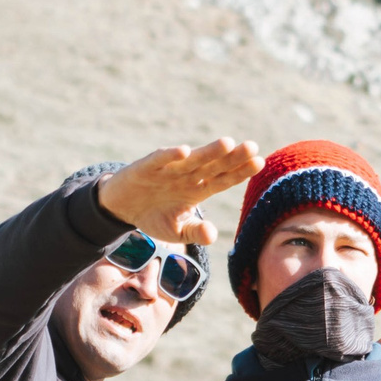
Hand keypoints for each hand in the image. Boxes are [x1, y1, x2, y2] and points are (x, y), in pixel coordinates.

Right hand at [96, 140, 263, 245]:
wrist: (120, 208)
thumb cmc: (153, 216)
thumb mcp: (176, 232)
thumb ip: (195, 232)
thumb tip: (213, 236)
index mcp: (197, 189)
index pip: (223, 178)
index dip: (240, 171)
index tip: (260, 162)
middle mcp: (187, 175)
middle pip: (213, 164)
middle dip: (232, 156)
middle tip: (251, 146)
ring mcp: (168, 169)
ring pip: (192, 159)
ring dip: (208, 151)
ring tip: (227, 144)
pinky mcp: (146, 167)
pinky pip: (160, 160)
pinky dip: (171, 156)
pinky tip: (185, 152)